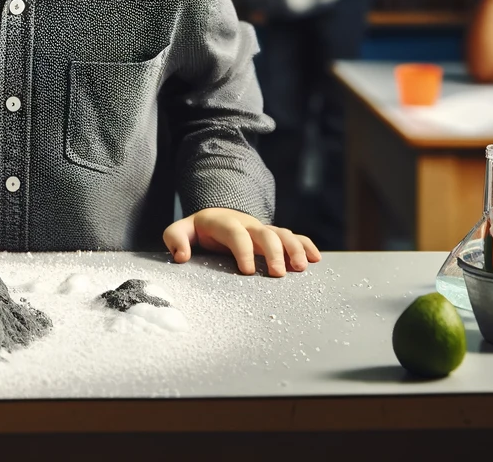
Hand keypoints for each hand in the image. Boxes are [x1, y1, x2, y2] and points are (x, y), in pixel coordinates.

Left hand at [163, 207, 320, 277]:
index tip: (248, 271)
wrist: (215, 217)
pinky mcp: (273, 236)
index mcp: (223, 222)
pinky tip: (316, 259)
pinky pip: (294, 236)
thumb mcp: (180, 231)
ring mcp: (262, 229)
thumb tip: (182, 257)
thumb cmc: (197, 231)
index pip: (236, 233)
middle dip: (274, 252)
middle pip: (265, 233)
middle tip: (277, 275)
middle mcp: (247, 224)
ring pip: (283, 234)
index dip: (243, 250)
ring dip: (294, 249)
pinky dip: (306, 245)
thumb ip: (175, 240)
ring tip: (301, 269)